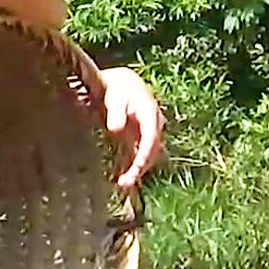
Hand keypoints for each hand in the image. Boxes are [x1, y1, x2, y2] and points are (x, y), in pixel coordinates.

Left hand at [99, 66, 164, 188]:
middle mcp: (154, 125)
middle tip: (126, 182)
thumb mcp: (114, 96)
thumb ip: (116, 111)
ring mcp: (150, 133)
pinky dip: (134, 167)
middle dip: (141, 167)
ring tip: (123, 184)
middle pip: (152, 150)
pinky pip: (141, 156)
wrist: (121, 85)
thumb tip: (116, 129)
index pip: (151, 137)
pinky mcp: (142, 139)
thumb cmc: (116, 89)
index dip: (145, 153)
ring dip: (138, 171)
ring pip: (149, 155)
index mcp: (150, 112)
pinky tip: (123, 179)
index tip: (137, 167)